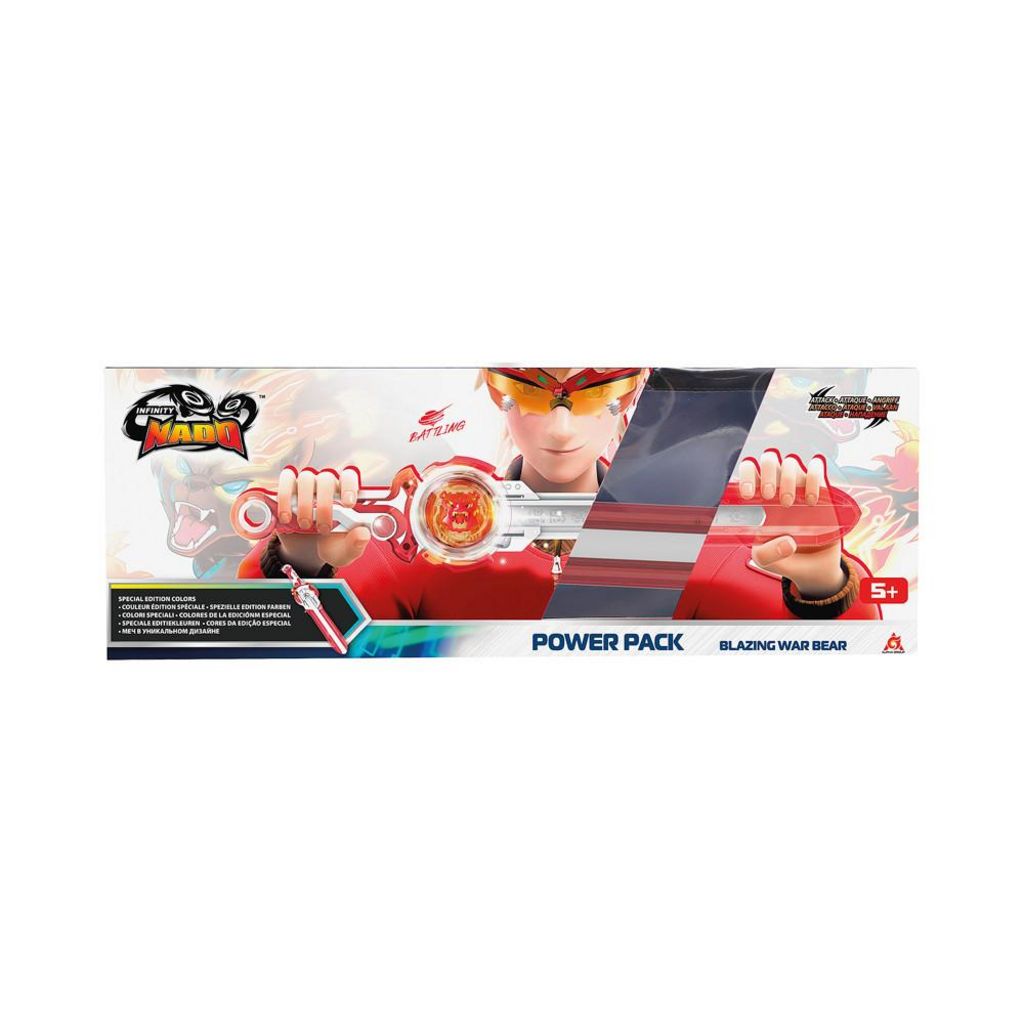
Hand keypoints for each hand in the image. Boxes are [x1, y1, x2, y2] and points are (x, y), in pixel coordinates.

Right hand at [274, 466, 371, 570]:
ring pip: (306, 478)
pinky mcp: (288, 490)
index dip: (349, 486)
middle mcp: (326, 486)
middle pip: (326, 478)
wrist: (308, 551)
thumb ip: (356, 544)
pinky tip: (287, 517)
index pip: (348, 477)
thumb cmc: (331, 546)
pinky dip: (285, 497)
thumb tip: (363, 534)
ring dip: (305, 503)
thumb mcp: (345, 551)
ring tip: (306, 526)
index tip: (348, 504)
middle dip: (324, 505)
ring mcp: (306, 486)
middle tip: (324, 528)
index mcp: (345, 495)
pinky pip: (286, 481)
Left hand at [738, 451, 845, 598]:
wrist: (813, 568)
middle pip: (769, 459)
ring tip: (789, 504)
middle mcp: (777, 487)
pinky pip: (817, 468)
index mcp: (758, 498)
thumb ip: (767, 554)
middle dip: (767, 473)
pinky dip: (814, 477)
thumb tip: (788, 543)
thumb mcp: (766, 560)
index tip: (747, 493)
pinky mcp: (820, 490)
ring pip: (791, 462)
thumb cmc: (784, 558)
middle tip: (769, 496)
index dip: (746, 474)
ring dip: (788, 478)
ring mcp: (799, 486)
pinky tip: (811, 499)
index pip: (749, 471)